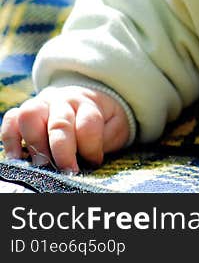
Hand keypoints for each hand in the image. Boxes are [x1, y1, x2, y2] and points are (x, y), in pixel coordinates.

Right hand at [1, 86, 129, 173]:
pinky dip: (10, 140)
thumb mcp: (115, 127)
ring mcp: (41, 104)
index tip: (94, 163)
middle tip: (68, 172)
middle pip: (59, 123)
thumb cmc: (103, 119)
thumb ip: (104, 140)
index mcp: (89, 103)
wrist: (89, 99)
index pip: (88, 124)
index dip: (91, 147)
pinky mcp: (23, 112)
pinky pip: (11, 121)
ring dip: (34, 144)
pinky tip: (16, 159)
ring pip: (30, 116)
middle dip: (62, 152)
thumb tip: (88, 161)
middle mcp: (63, 100)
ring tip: (42, 166)